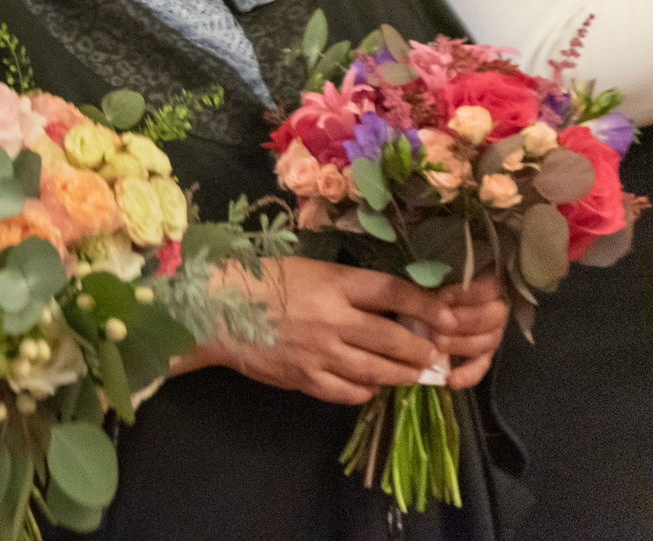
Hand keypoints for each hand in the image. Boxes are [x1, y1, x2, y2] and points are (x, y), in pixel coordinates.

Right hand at [202, 258, 492, 404]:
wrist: (212, 309)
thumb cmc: (259, 281)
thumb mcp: (306, 269)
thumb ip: (346, 287)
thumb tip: (390, 305)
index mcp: (332, 284)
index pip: (392, 293)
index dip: (426, 307)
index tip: (448, 317)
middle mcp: (331, 319)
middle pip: (393, 339)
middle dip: (422, 350)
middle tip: (437, 354)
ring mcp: (319, 352)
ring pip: (377, 371)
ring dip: (404, 375)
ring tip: (419, 375)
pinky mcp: (305, 378)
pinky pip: (348, 392)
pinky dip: (367, 390)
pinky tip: (372, 385)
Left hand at [424, 276, 508, 388]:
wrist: (410, 308)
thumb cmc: (421, 288)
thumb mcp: (426, 279)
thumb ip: (435, 283)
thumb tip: (433, 290)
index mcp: (482, 284)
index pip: (491, 288)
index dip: (469, 294)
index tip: (443, 297)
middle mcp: (493, 310)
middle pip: (496, 316)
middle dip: (467, 321)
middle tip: (441, 324)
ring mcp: (489, 334)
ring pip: (489, 341)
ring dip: (463, 344)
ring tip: (438, 344)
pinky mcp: (481, 355)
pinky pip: (481, 366)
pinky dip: (468, 374)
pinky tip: (452, 380)